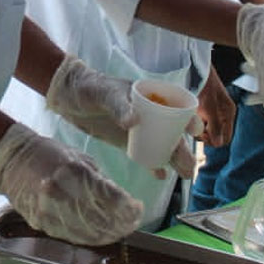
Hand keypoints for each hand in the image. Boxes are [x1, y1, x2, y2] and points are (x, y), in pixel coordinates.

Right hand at [0, 122, 143, 244]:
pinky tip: (99, 235)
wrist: (12, 160)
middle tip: (132, 224)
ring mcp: (49, 210)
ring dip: (108, 235)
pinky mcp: (40, 222)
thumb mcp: (79, 159)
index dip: (130, 209)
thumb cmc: (49, 154)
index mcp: (73, 171)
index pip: (111, 199)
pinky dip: (88, 237)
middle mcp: (61, 193)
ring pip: (87, 234)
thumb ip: (100, 181)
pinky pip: (70, 236)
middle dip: (122, 224)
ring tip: (119, 231)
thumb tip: (122, 202)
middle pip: (102, 220)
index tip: (138, 209)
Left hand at [46, 56, 191, 178]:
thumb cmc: (90, 87)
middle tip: (190, 168)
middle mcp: (150, 113)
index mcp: (151, 95)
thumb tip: (134, 122)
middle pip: (173, 132)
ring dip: (174, 159)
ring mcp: (139, 128)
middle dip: (184, 149)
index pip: (178, 106)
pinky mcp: (127, 140)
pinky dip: (153, 164)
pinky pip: (145, 152)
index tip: (195, 131)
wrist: (68, 96)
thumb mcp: (105, 93)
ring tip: (184, 175)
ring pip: (163, 145)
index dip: (189, 119)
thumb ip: (119, 106)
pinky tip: (161, 175)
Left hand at [197, 66, 234, 152]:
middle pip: (216, 136)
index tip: (200, 134)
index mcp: (228, 114)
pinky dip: (197, 121)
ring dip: (200, 128)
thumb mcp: (209, 106)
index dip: (213, 140)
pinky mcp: (206, 107)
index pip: (225, 139)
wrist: (195, 67)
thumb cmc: (203, 83)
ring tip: (191, 119)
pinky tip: (191, 115)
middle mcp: (223, 114)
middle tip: (194, 127)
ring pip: (208, 129)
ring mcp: (215, 111)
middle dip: (205, 135)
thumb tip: (219, 144)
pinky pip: (203, 121)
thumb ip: (214, 125)